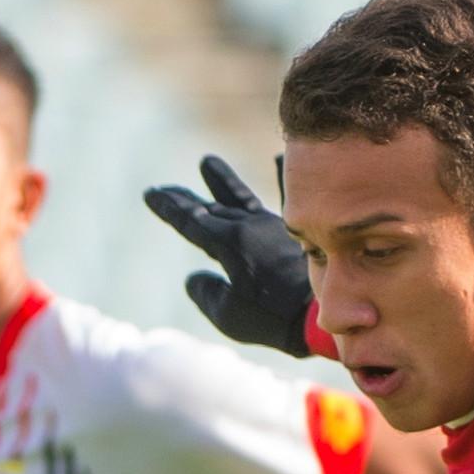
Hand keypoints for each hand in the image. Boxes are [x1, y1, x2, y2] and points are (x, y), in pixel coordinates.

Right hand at [145, 156, 316, 355]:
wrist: (323, 311)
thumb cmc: (274, 316)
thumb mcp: (229, 315)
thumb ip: (206, 294)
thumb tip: (193, 279)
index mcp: (228, 243)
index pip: (190, 221)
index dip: (169, 208)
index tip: (150, 194)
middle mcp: (248, 226)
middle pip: (211, 208)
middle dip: (185, 199)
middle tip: (165, 189)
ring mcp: (274, 226)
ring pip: (241, 198)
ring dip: (222, 181)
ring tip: (207, 162)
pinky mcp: (297, 233)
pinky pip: (287, 199)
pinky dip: (281, 178)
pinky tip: (278, 157)